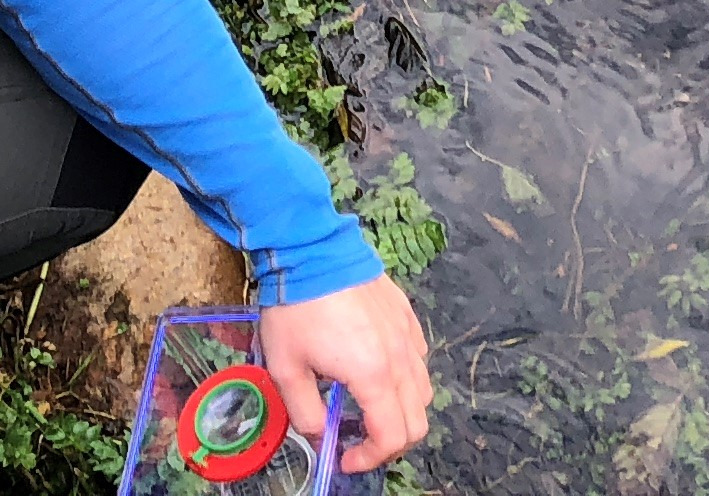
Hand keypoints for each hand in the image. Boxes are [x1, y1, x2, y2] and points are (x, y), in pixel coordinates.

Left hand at [258, 275, 428, 473]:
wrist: (310, 249)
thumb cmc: (295, 311)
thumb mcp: (286, 370)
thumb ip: (306, 413)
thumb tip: (321, 435)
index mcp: (374, 375)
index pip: (391, 437)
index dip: (370, 459)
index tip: (345, 457)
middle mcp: (401, 358)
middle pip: (416, 422)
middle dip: (389, 443)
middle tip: (357, 440)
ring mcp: (408, 333)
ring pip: (422, 391)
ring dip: (400, 411)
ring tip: (367, 407)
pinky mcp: (406, 314)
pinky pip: (418, 358)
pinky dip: (404, 378)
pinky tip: (376, 370)